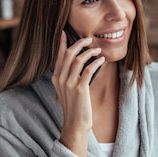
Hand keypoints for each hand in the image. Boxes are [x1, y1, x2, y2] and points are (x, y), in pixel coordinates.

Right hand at [52, 31, 104, 156]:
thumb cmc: (74, 106)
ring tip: (97, 49)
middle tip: (88, 38)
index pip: (58, 56)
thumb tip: (77, 62)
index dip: (62, 43)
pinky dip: (95, 63)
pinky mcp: (80, 89)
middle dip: (78, 43)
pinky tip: (101, 60)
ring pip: (77, 60)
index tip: (64, 32)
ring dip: (89, 52)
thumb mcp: (67, 89)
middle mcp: (60, 79)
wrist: (75, 124)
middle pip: (67, 54)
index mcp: (56, 78)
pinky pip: (88, 70)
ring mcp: (69, 84)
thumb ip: (69, 76)